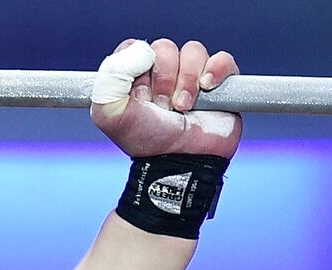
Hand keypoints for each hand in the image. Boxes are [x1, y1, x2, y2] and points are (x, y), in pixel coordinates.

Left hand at [91, 38, 242, 160]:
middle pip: (164, 47)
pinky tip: (207, 87)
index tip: (138, 95)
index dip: (137, 67)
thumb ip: (110, 76)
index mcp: (134, 77)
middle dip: (163, 78)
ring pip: (193, 51)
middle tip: (161, 106)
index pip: (135, 47)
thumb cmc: (145, 139)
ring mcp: (191, 76)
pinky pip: (222, 58)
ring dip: (187, 80)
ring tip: (182, 107)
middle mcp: (161, 73)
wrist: (179, 161)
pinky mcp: (219, 82)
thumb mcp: (109, 112)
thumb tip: (142, 49)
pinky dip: (216, 69)